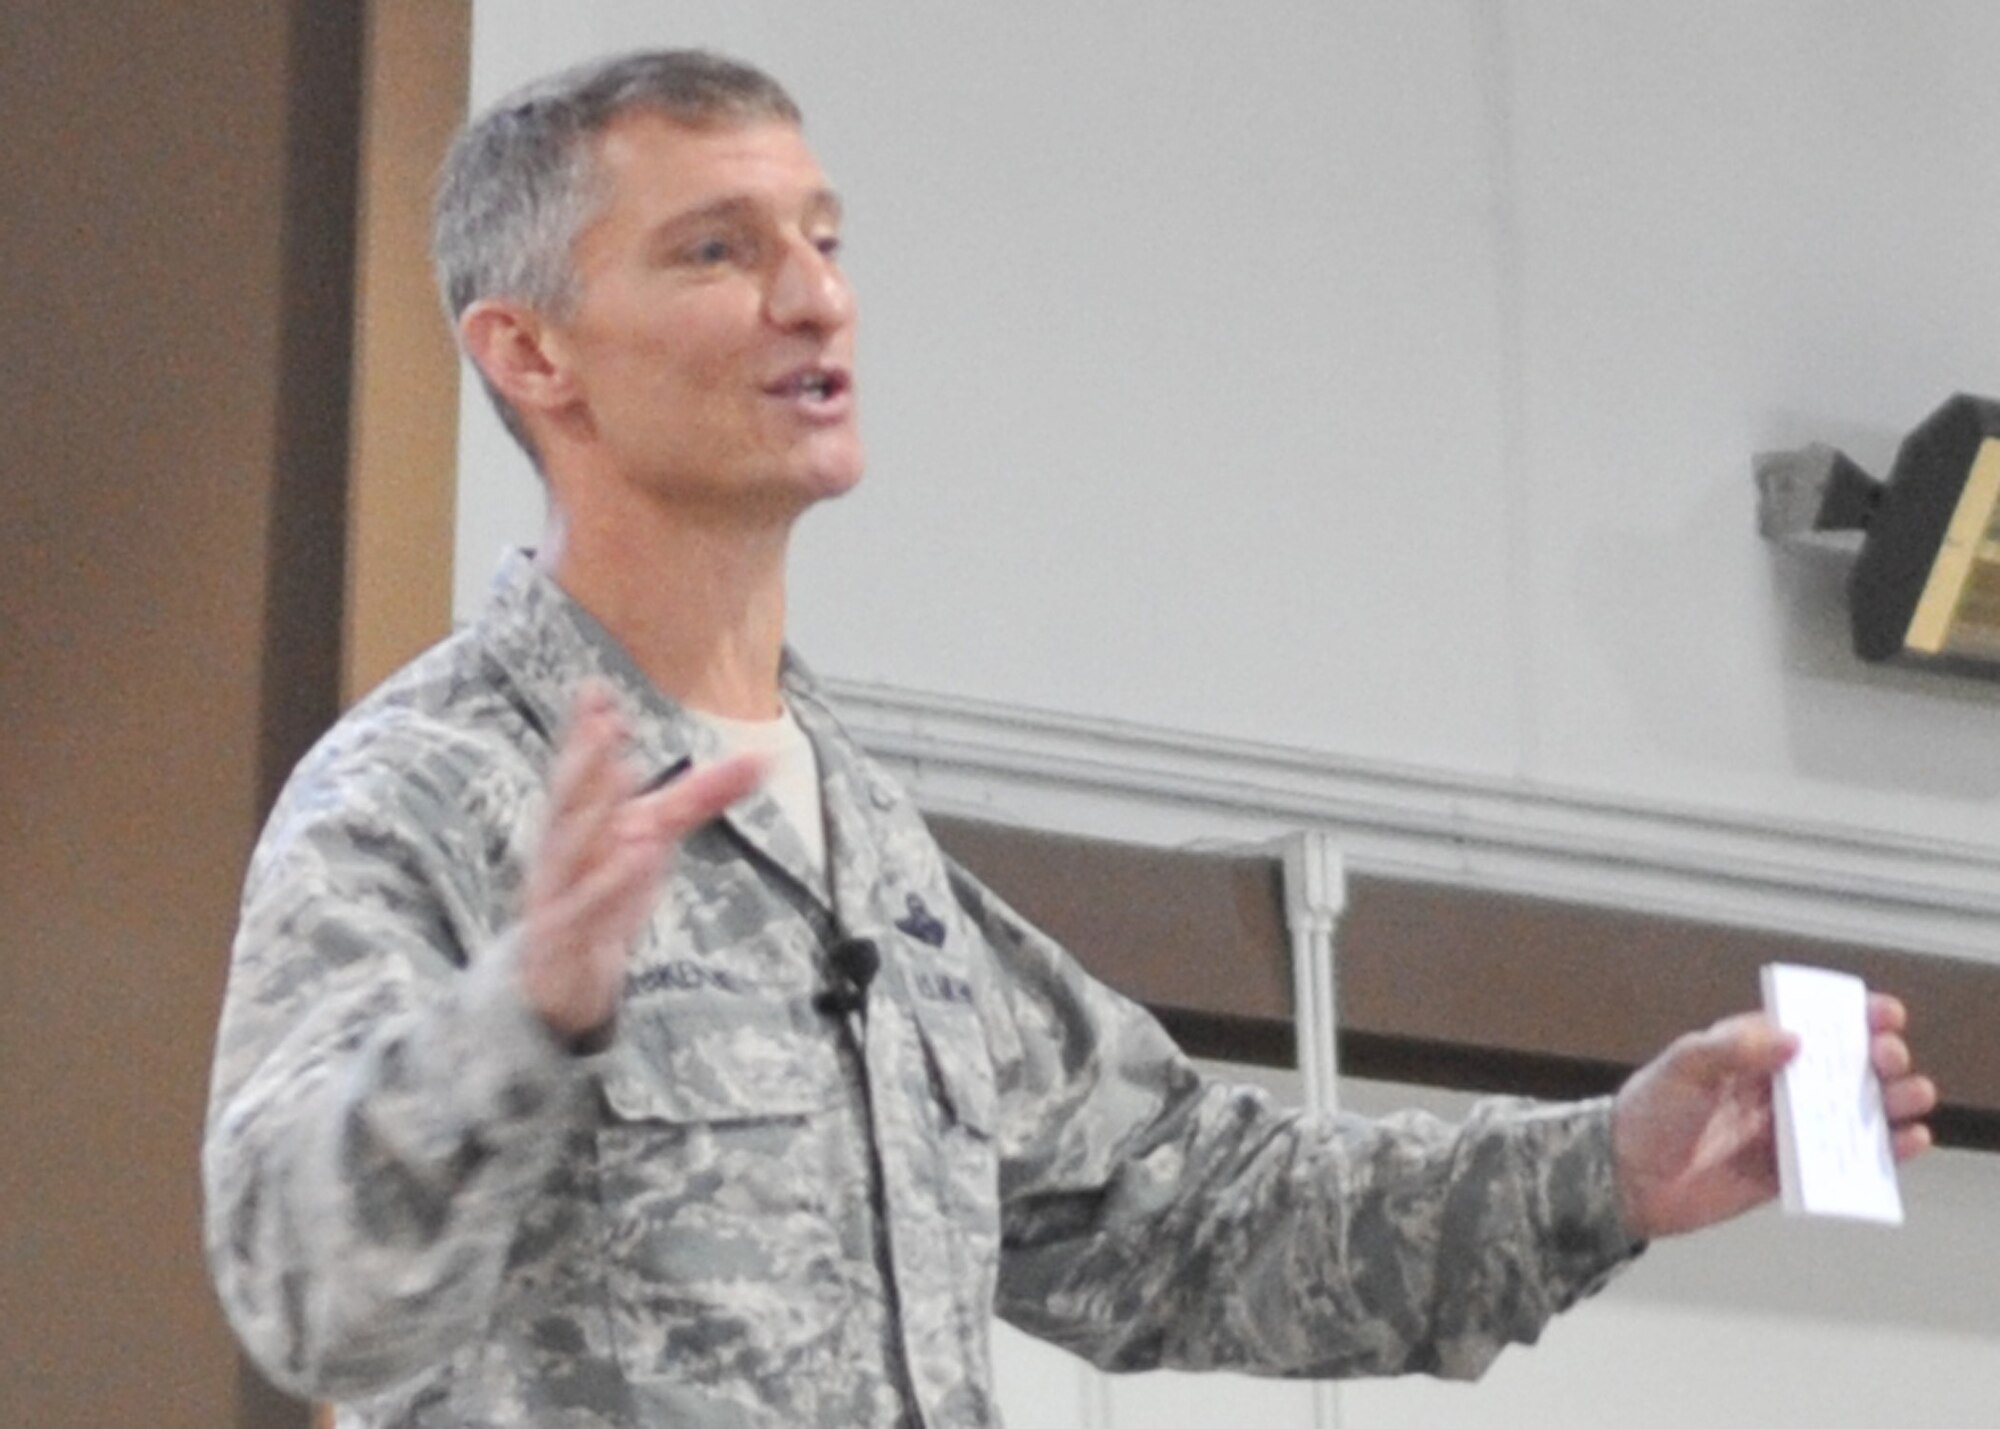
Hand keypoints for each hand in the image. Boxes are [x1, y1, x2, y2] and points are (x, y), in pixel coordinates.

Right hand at [517, 682, 763, 1042]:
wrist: (560, 979)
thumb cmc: (605, 891)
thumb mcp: (656, 836)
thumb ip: (702, 796)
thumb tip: (761, 756)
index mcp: (579, 822)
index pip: (579, 771)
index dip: (584, 732)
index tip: (596, 689)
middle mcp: (563, 852)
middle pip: (569, 801)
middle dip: (585, 759)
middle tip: (604, 721)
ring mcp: (559, 894)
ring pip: (570, 850)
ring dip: (592, 811)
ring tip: (620, 772)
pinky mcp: (566, 938)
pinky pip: (584, 909)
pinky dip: (608, 884)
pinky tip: (636, 856)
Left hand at [1611, 993, 1937, 1239]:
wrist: (1626, 1179)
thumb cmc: (1649, 1112)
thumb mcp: (1683, 1067)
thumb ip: (1733, 1048)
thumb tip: (1794, 1039)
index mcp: (1751, 1051)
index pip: (1811, 1026)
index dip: (1853, 1018)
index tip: (1887, 1014)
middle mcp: (1777, 1088)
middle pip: (1843, 1069)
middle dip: (1878, 1060)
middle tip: (1891, 1061)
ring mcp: (1786, 1131)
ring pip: (1853, 1113)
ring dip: (1890, 1102)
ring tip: (1914, 1097)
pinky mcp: (1790, 1174)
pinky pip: (1843, 1161)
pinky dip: (1881, 1153)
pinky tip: (1909, 1142)